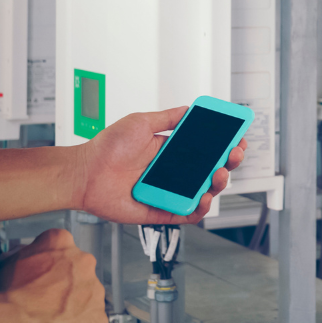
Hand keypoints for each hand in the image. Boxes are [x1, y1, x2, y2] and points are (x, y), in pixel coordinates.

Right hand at [0, 229, 107, 322]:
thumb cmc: (6, 297)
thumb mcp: (6, 263)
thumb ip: (23, 257)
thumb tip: (23, 262)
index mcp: (60, 243)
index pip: (58, 247)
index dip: (47, 265)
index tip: (40, 276)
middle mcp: (84, 263)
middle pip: (78, 272)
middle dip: (64, 286)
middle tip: (44, 302)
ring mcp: (94, 292)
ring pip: (87, 299)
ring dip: (74, 308)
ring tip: (50, 322)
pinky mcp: (98, 320)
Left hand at [72, 106, 246, 224]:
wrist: (84, 172)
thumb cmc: (106, 148)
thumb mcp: (140, 122)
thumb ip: (167, 118)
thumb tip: (190, 109)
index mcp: (170, 152)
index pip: (205, 150)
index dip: (223, 145)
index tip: (237, 138)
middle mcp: (172, 173)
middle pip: (209, 171)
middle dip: (228, 163)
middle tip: (235, 155)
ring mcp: (168, 192)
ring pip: (203, 192)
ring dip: (218, 184)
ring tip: (220, 174)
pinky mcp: (161, 211)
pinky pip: (187, 213)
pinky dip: (200, 208)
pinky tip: (205, 197)